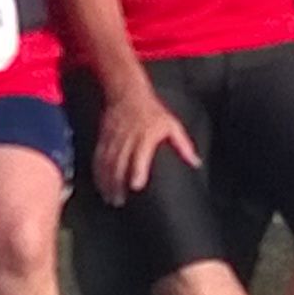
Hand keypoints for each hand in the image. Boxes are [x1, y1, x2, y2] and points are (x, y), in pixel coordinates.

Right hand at [91, 88, 199, 205]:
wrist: (127, 92)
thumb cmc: (152, 110)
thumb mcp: (171, 124)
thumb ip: (183, 144)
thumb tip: (196, 163)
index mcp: (145, 136)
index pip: (139, 155)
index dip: (137, 170)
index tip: (136, 186)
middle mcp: (128, 138)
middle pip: (120, 163)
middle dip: (117, 184)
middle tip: (119, 202)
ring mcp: (114, 139)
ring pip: (107, 163)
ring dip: (107, 182)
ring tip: (110, 199)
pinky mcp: (104, 138)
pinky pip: (98, 157)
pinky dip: (97, 173)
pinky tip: (100, 185)